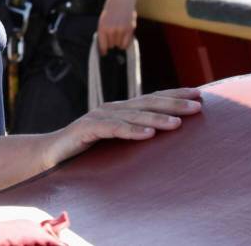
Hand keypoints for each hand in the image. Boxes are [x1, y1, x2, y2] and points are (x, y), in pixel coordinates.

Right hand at [47, 89, 202, 164]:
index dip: (175, 95)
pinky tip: (148, 134)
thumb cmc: (86, 150)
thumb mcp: (116, 142)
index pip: (153, 98)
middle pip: (147, 103)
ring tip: (178, 123)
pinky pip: (113, 129)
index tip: (200, 95)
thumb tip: (166, 138)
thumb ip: (135, 135)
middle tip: (198, 106)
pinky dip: (131, 130)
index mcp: (121, 110)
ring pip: (133, 115)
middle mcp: (112, 109)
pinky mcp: (87, 129)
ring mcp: (99, 117)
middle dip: (174, 103)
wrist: (50, 155)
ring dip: (157, 118)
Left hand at [97, 0, 137, 52]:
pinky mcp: (130, 29)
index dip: (103, 50)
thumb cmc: (111, 9)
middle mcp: (111, 30)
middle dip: (111, 43)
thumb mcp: (103, 19)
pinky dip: (125, 43)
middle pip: (111, 45)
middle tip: (113, 36)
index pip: (102, 45)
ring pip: (119, 45)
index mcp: (102, 27)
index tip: (104, 53)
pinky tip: (124, 37)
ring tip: (119, 33)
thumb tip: (104, 45)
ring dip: (118, 42)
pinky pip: (127, 43)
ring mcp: (121, 30)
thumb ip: (103, 31)